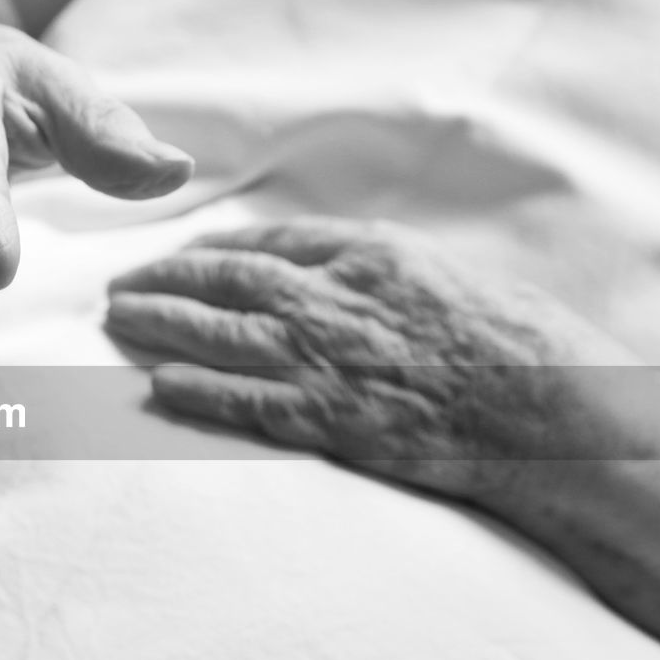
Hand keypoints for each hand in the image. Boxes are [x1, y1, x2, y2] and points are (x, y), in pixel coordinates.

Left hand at [106, 217, 639, 499]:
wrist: (538, 407)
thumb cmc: (508, 337)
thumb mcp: (441, 271)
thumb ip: (377, 264)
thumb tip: (330, 264)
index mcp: (364, 254)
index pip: (268, 241)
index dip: (214, 247)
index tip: (183, 251)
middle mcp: (329, 299)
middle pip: (225, 279)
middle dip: (167, 276)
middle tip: (124, 281)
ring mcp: (319, 359)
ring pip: (217, 332)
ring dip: (161, 323)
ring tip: (121, 318)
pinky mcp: (319, 417)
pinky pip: (238, 400)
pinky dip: (193, 390)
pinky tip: (158, 384)